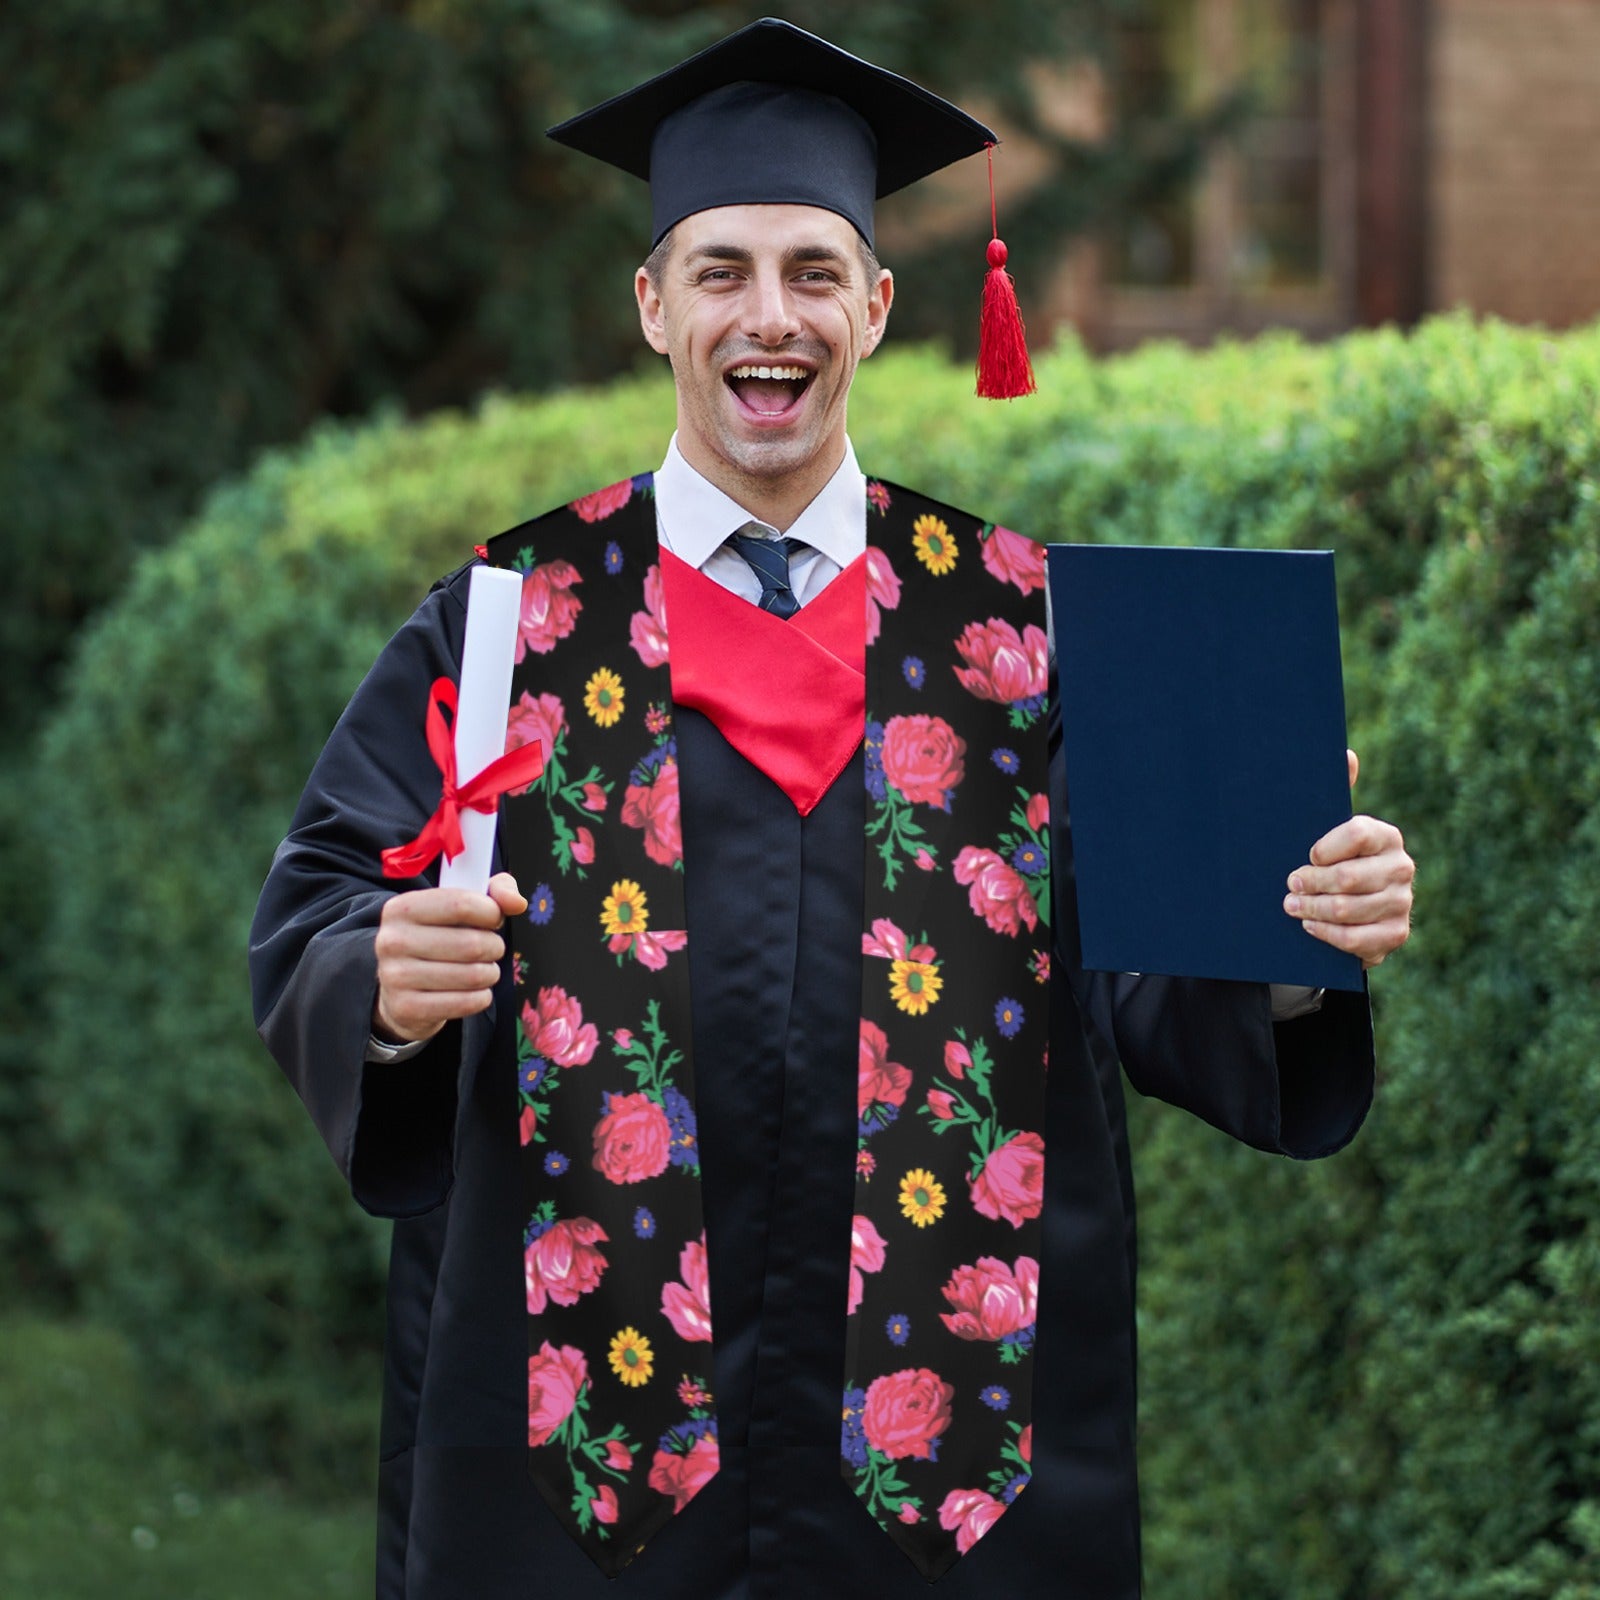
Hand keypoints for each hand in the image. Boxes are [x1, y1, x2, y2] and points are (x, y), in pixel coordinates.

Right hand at [372, 872, 527, 1043]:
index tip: (494, 919)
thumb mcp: (459, 905)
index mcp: (402, 908)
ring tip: (483, 970)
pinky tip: (474, 991)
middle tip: (491, 949)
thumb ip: (494, 892)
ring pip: (472, 975)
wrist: (400, 989)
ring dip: (490, 973)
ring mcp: (395, 977)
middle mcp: (392, 940)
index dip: (491, 913)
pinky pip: (465, 1003)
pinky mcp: (406, 1008)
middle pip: (471, 944)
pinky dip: (481, 997)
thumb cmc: (438, 938)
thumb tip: (517, 903)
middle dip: (494, 947)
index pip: (461, 904)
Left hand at [1283, 750, 1413, 967]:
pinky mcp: (1395, 934)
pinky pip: (1356, 939)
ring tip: (1291, 906)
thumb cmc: (1332, 860)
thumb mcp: (1328, 828)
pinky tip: (1310, 926)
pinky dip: (1327, 934)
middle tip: (1289, 885)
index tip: (1306, 855)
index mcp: (1386, 836)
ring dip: (1312, 909)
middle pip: (1348, 877)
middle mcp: (1401, 867)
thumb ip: (1336, 792)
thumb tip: (1346, 754)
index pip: (1356, 833)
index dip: (1324, 847)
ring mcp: (1401, 903)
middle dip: (1310, 883)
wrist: (1350, 908)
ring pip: (1348, 909)